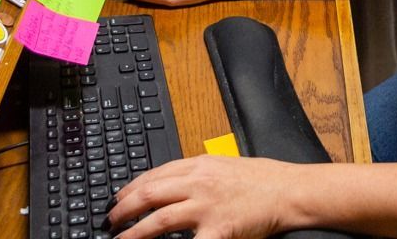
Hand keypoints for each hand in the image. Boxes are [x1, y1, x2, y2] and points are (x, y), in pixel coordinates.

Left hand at [106, 156, 291, 238]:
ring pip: (160, 219)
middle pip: (150, 193)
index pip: (154, 174)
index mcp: (197, 164)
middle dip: (124, 209)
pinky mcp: (219, 229)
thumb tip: (170, 183)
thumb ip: (196, 173)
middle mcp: (198, 182)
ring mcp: (207, 206)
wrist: (286, 190)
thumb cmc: (259, 180)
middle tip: (110, 221)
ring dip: (135, 232)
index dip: (130, 188)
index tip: (117, 199)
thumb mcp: (221, 166)